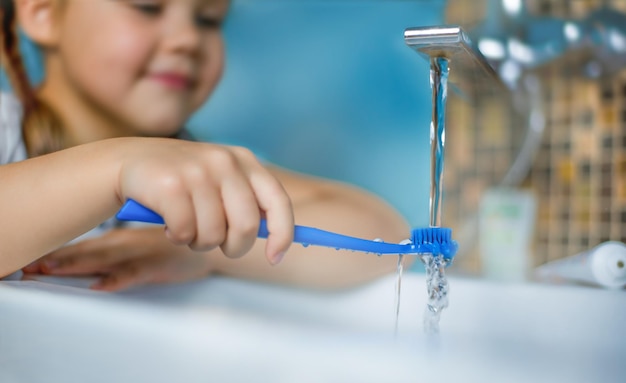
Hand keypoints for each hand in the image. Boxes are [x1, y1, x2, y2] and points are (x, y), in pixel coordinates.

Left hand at [23, 227, 214, 291]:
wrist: (214, 232)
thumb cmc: (179, 239)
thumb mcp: (148, 238)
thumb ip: (128, 242)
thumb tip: (104, 253)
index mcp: (123, 238)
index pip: (86, 245)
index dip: (61, 251)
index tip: (36, 257)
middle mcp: (127, 243)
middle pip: (88, 253)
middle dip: (60, 259)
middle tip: (32, 266)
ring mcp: (141, 253)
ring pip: (103, 261)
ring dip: (77, 266)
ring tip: (50, 271)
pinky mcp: (157, 265)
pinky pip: (133, 274)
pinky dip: (116, 280)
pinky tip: (100, 286)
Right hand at [116, 138, 293, 263]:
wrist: (126, 162)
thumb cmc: (181, 181)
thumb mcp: (220, 181)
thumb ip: (247, 203)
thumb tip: (278, 240)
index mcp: (244, 160)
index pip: (278, 200)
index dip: (282, 233)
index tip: (275, 258)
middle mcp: (224, 161)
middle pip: (246, 226)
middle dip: (233, 247)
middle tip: (216, 244)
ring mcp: (197, 171)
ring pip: (213, 234)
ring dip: (198, 242)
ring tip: (186, 226)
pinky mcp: (170, 184)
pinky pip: (184, 233)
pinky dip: (176, 237)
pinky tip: (167, 221)